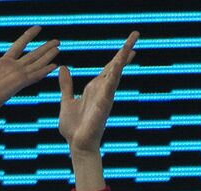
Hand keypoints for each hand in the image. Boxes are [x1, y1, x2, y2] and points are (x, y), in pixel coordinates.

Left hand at [0, 26, 58, 116]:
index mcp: (1, 65)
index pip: (18, 47)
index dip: (28, 37)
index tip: (38, 28)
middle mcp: (12, 70)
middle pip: (32, 55)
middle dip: (44, 48)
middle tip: (57, 42)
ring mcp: (16, 76)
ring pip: (36, 63)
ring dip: (48, 55)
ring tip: (59, 47)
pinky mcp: (18, 83)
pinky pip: (35, 75)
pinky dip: (44, 70)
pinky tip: (54, 65)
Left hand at [58, 32, 137, 155]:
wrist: (76, 145)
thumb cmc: (73, 129)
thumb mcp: (66, 101)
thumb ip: (66, 86)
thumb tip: (63, 68)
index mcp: (94, 89)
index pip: (108, 68)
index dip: (117, 56)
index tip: (129, 45)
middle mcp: (102, 91)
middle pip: (115, 66)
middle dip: (125, 50)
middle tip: (136, 34)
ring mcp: (104, 97)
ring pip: (115, 73)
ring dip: (122, 58)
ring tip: (132, 44)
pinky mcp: (103, 105)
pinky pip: (109, 88)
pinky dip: (113, 76)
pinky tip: (117, 65)